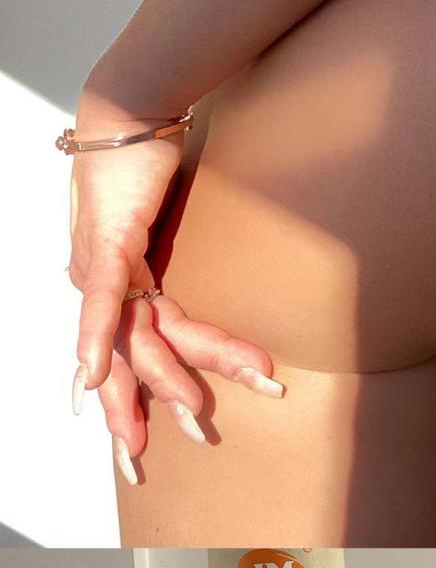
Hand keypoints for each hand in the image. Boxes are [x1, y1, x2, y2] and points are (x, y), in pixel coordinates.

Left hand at [67, 105, 282, 477]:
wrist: (131, 105)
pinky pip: (106, 300)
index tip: (138, 445)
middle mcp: (100, 283)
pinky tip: (91, 376)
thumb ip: (180, 266)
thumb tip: (213, 289)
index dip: (128, 401)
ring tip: (198, 415)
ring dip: (167, 380)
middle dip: (140, 413)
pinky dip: (97, 338)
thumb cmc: (150, 157)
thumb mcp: (173, 227)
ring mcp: (100, 265)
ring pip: (137, 338)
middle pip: (126, 360)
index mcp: (114, 284)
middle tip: (151, 461)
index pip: (126, 354)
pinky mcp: (109, 243)